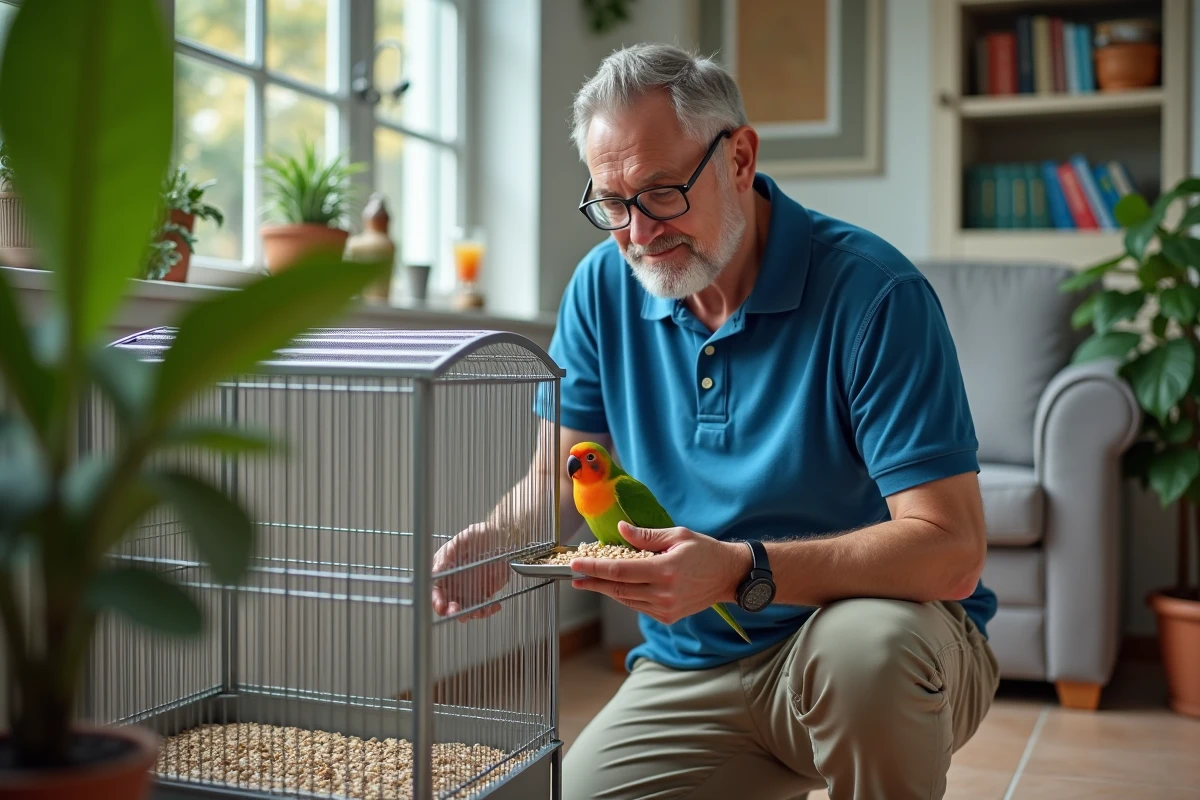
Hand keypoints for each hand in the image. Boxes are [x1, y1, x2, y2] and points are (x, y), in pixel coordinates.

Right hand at [431, 522, 509, 621]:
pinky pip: (483, 606)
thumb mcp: (462, 540)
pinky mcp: (484, 592)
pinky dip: (488, 610)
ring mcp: (469, 589)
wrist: (502, 537)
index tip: (441, 606)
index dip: (436, 600)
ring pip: (466, 609)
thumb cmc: (479, 535)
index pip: (436, 590)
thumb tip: (434, 570)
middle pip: (448, 604)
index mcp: (445, 570)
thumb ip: (448, 555)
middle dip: (452, 612)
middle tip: (457, 612)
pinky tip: (494, 606)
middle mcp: (455, 582)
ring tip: (479, 612)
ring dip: (470, 614)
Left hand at [570, 521, 751, 625]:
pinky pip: (638, 606)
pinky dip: (624, 596)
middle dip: (594, 581)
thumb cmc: (705, 551)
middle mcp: (663, 593)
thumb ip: (646, 536)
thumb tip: (621, 530)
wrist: (729, 576)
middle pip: (617, 588)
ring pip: (625, 600)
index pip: (619, 570)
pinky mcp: (668, 616)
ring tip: (590, 581)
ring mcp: (666, 608)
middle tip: (575, 577)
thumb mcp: (677, 535)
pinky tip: (615, 587)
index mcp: (665, 571)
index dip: (594, 567)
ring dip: (606, 590)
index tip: (576, 564)